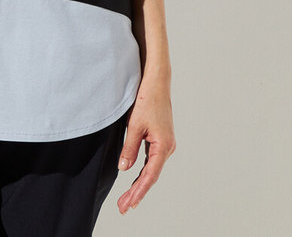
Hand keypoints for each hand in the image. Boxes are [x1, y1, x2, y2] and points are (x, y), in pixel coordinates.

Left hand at [115, 73, 175, 213]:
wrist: (157, 83)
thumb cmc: (147, 100)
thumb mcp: (134, 125)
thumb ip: (129, 148)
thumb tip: (124, 168)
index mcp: (163, 146)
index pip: (149, 175)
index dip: (138, 191)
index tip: (129, 204)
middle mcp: (168, 148)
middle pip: (150, 175)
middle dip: (136, 192)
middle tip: (123, 207)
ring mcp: (165, 144)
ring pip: (151, 169)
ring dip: (139, 184)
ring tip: (126, 199)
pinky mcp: (161, 140)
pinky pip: (152, 161)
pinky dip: (143, 172)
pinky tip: (135, 181)